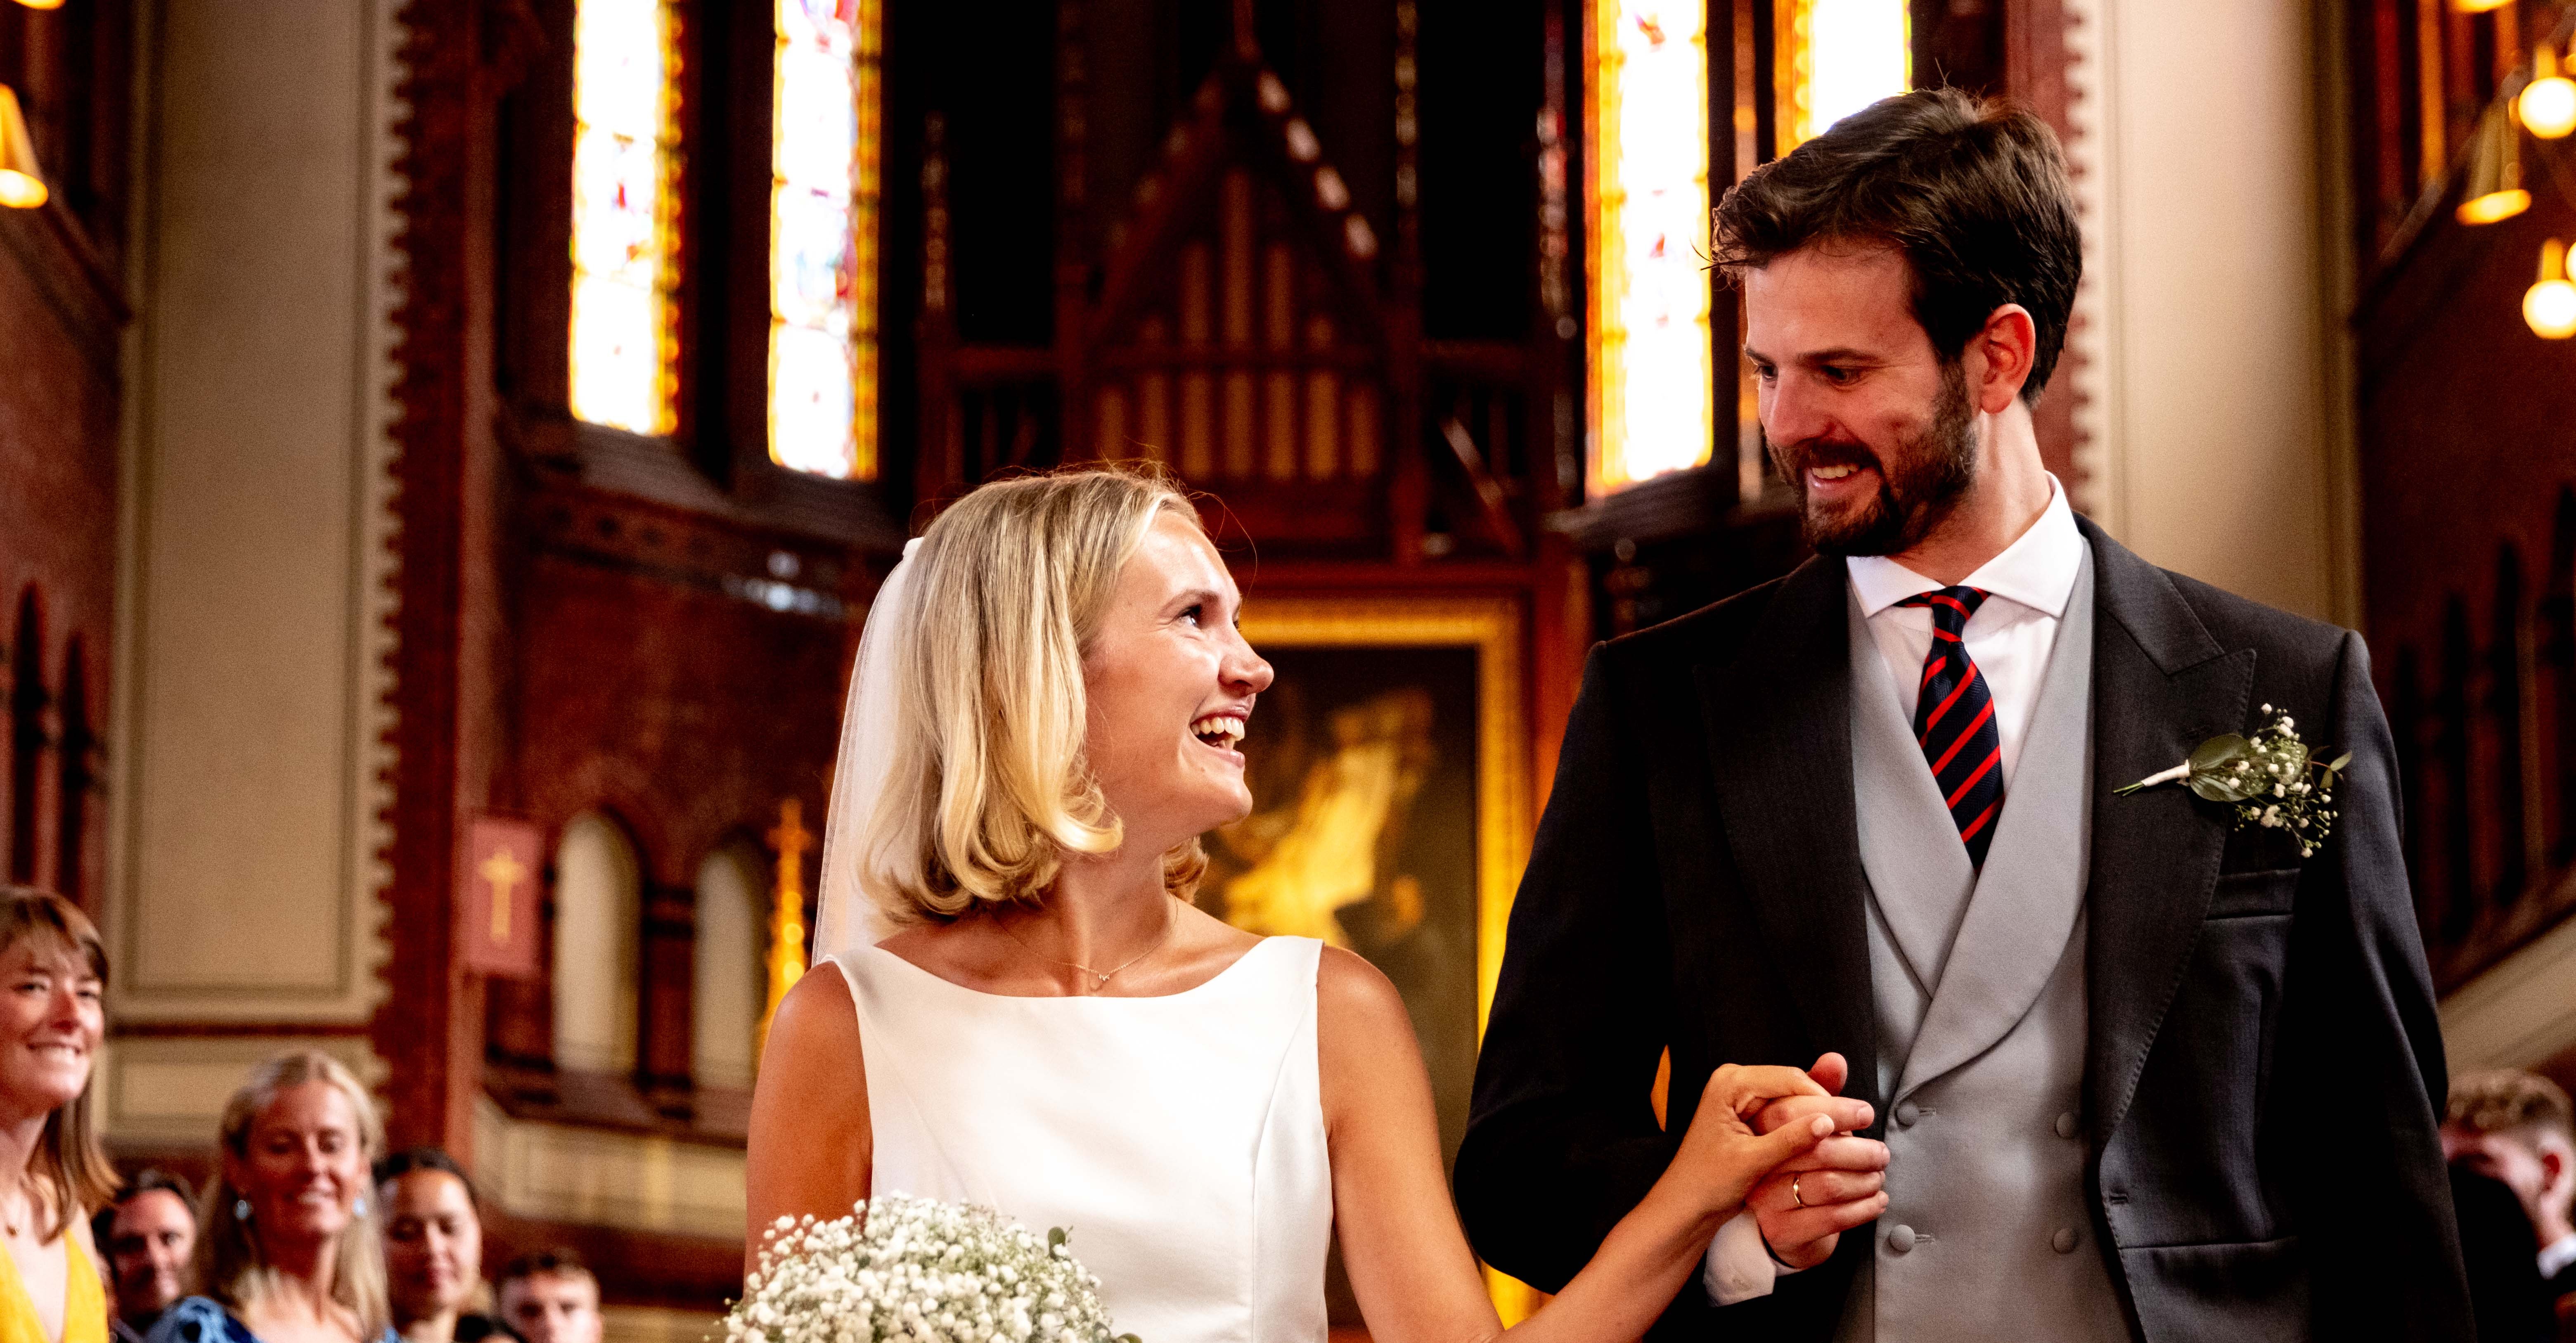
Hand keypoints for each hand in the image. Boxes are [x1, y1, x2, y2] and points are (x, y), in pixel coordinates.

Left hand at [1668, 1064, 1844, 1220]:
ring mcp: (1743, 1098)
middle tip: (1862, 1119)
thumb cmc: (1705, 1183)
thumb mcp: (1750, 1162)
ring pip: (1794, 1100)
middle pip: (1794, 1086)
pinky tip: (1830, 1139)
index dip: (1824, 1099)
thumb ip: (1788, 1140)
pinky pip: (1786, 1114)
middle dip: (1828, 1105)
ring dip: (1820, 1116)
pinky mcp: (1751, 1115)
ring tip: (1853, 1132)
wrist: (1687, 1204)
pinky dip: (1806, 1127)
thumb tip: (1825, 1123)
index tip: (1852, 1117)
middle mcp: (1736, 1084)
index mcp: (1729, 1084)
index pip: (1789, 1079)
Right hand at [1746, 1052, 1888, 1268]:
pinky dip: (1862, 1209)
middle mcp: (1757, 1164)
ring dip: (1864, 1179)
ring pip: (1827, 1184)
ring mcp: (1766, 1200)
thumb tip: (1835, 1060)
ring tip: (1879, 1174)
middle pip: (1814, 1149)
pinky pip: (1831, 1218)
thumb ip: (1817, 1090)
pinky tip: (1876, 1200)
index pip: (1790, 1112)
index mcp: (1755, 1130)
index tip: (1865, 1113)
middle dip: (1858, 1149)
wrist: (1775, 1224)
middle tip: (1881, 1152)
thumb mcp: (1802, 1122)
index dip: (1833, 1109)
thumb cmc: (1793, 1163)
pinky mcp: (1782, 1230)